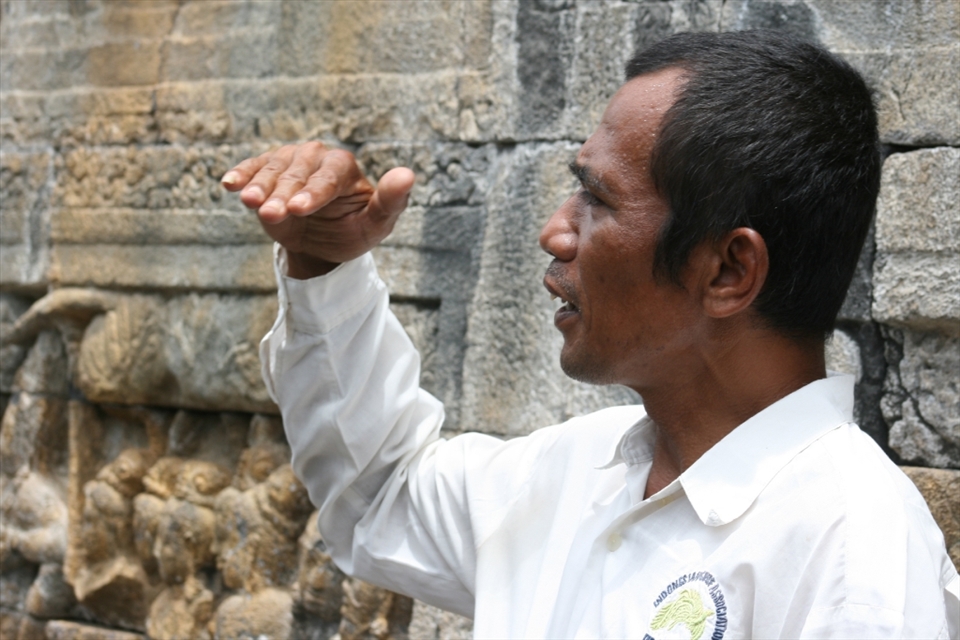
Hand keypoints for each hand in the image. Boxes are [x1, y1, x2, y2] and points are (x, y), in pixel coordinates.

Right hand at [221, 142, 414, 278]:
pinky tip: (229, 184)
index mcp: (344, 167)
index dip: (313, 193)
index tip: (299, 209)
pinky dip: (241, 175)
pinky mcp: (267, 169)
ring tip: (248, 202)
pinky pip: (253, 169)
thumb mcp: (376, 224)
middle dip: (282, 194)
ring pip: (272, 170)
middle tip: (270, 214)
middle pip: (296, 173)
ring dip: (259, 186)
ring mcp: (289, 160)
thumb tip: (408, 174)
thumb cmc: (354, 230)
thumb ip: (390, 201)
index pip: (327, 178)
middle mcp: (316, 156)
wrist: (324, 241)